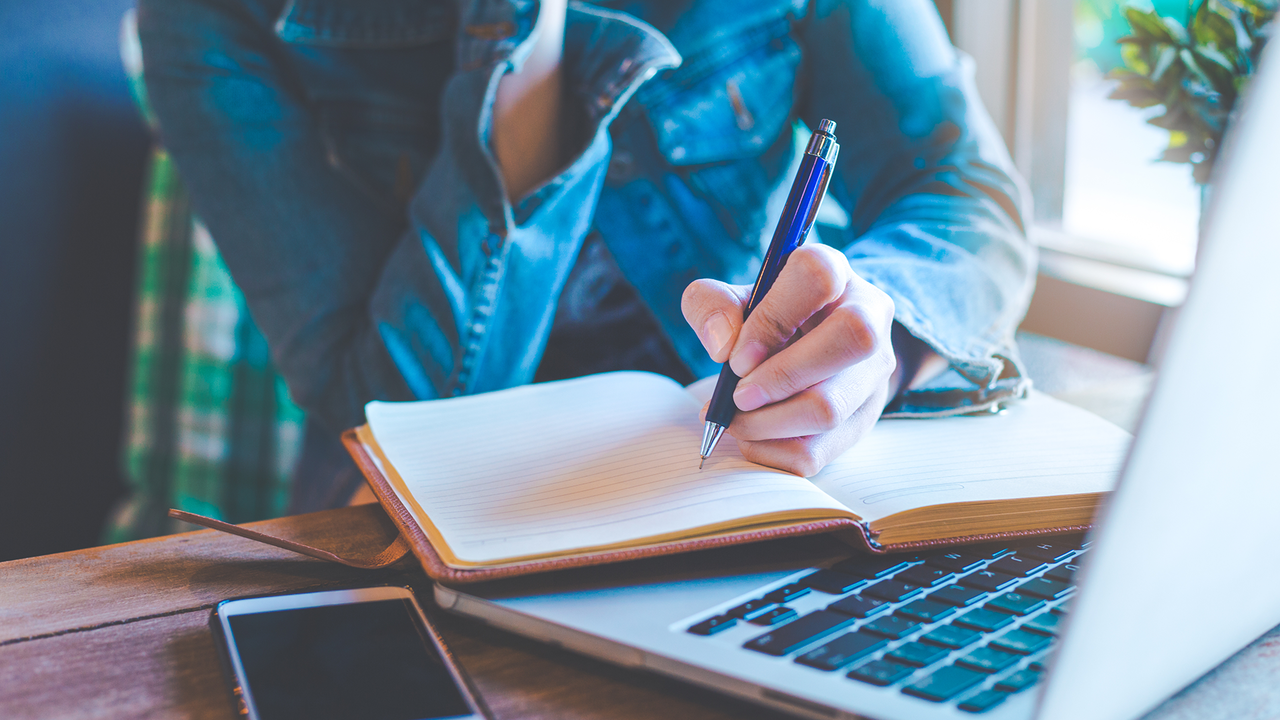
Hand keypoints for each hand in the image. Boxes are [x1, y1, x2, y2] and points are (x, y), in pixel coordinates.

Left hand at [682, 244, 897, 475]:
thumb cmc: (769, 321)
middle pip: (852, 339)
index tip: (737, 354)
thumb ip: (712, 305)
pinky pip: (817, 452)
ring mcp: (873, 374)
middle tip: (737, 395)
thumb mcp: (734, 299)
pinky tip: (753, 436)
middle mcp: (869, 316)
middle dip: (780, 377)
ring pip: (830, 407)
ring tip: (735, 418)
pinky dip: (771, 452)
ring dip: (767, 422)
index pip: (817, 276)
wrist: (812, 352)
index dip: (772, 318)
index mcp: (835, 273)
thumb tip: (722, 345)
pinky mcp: (861, 422)